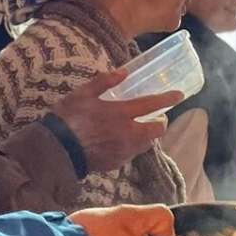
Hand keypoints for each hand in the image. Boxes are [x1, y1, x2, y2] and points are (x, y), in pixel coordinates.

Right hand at [50, 70, 184, 173]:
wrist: (56, 150)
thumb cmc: (67, 118)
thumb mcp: (83, 93)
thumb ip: (104, 81)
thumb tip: (123, 72)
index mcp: (120, 113)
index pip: (151, 104)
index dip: (167, 99)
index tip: (179, 95)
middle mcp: (127, 134)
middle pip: (155, 131)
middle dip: (160, 124)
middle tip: (156, 118)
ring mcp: (122, 151)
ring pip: (145, 144)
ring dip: (147, 136)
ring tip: (138, 130)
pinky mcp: (115, 163)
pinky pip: (131, 154)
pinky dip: (131, 147)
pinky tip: (121, 142)